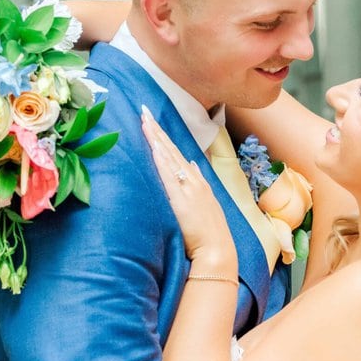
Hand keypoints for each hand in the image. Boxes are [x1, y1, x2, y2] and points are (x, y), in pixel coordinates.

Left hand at [142, 108, 237, 269]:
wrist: (217, 250)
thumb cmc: (209, 234)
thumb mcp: (205, 203)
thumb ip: (197, 183)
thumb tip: (190, 165)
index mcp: (197, 182)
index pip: (176, 153)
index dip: (164, 137)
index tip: (152, 121)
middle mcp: (193, 180)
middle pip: (171, 149)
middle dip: (157, 129)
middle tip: (144, 110)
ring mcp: (188, 187)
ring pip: (169, 157)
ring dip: (156, 138)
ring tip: (144, 120)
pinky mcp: (182, 198)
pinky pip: (169, 174)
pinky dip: (161, 159)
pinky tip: (153, 146)